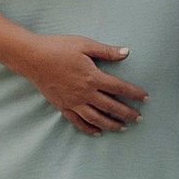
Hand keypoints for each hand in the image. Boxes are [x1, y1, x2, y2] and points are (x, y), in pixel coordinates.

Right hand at [24, 34, 146, 132]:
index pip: (119, 88)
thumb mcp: (85, 45)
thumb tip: (127, 52)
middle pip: (111, 107)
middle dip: (127, 113)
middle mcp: (85, 93)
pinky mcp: (63, 106)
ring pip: (96, 118)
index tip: (145, 98)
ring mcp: (73, 102)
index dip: (134, 93)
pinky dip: (89, 129)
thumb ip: (107, 51)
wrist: (33, 58)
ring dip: (111, 124)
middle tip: (139, 118)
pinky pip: (78, 122)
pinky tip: (98, 133)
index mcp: (92, 77)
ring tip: (123, 128)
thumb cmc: (59, 48)